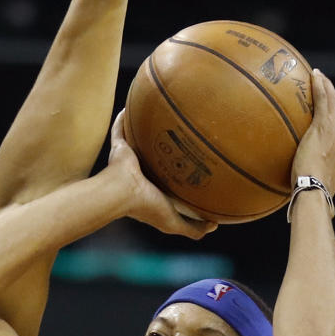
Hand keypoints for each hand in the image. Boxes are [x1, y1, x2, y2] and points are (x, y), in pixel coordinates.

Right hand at [107, 113, 216, 238]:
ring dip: (145, 132)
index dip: (179, 176)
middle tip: (182, 139)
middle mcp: (141, 175)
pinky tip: (132, 106)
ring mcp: (129, 161)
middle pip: (155, 160)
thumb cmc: (147, 207)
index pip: (168, 183)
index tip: (193, 168)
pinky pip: (120, 130)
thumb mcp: (173, 223)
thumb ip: (193, 229)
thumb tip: (215, 226)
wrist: (122, 193)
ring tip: (158, 118)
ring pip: (139, 143)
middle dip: (166, 151)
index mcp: (152, 190)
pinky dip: (122, 120)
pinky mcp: (119, 148)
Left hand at [292, 69, 334, 195]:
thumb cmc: (312, 197)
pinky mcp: (324, 126)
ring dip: (328, 87)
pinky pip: (324, 99)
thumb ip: (314, 187)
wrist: (314, 191)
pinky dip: (321, 86)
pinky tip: (315, 75)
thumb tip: (309, 202)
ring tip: (320, 78)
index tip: (331, 118)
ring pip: (334, 102)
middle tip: (325, 91)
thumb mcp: (316, 189)